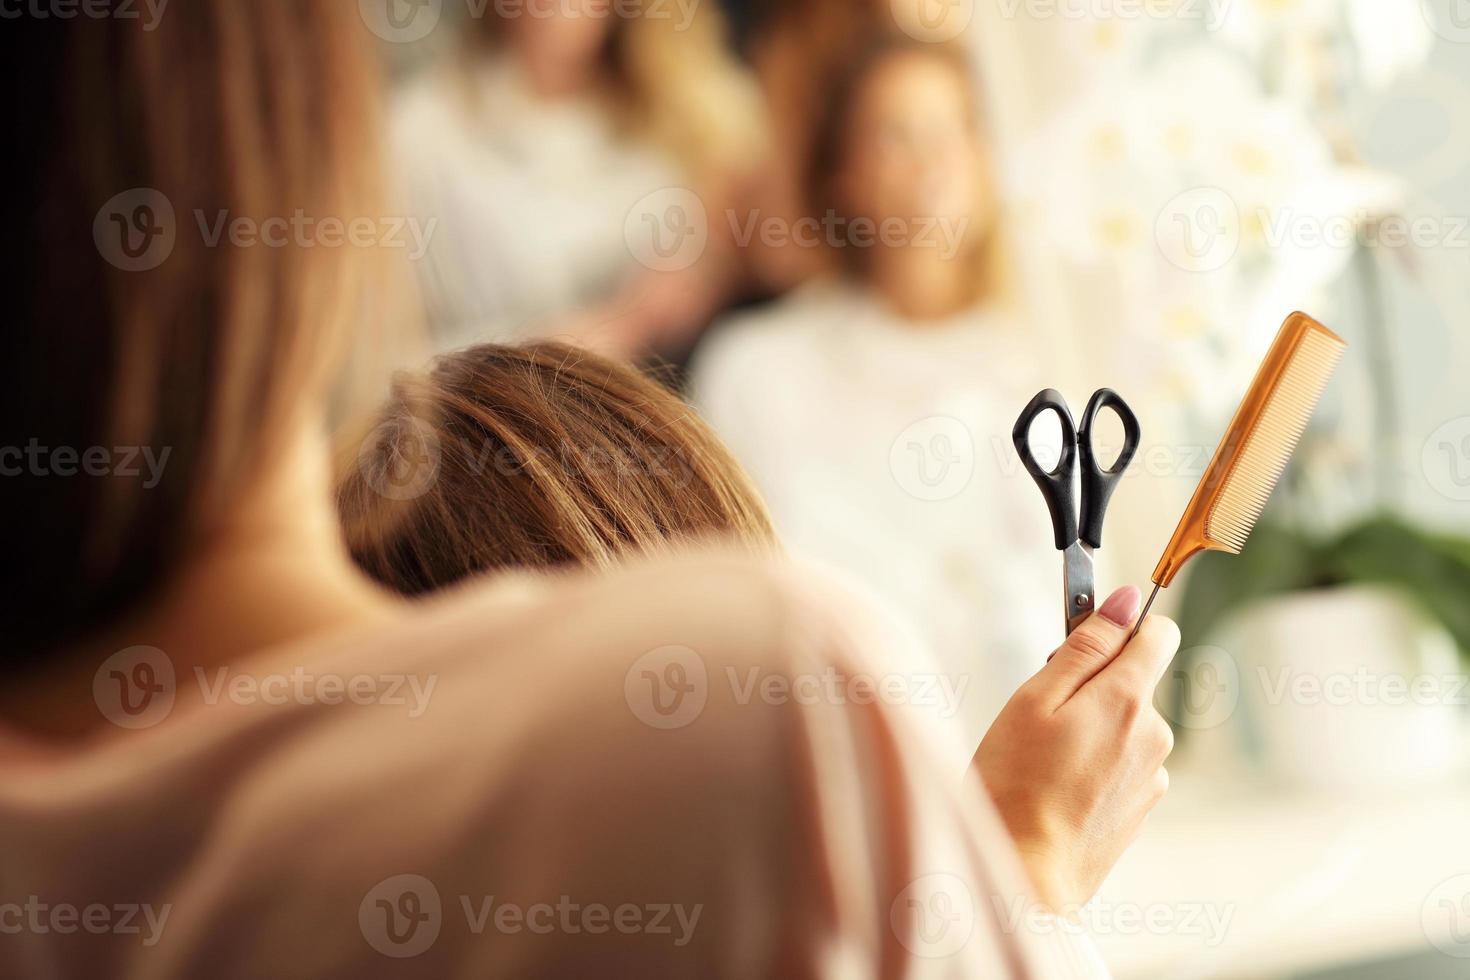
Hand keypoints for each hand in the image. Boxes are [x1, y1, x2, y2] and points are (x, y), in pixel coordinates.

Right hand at [972, 586, 1179, 909]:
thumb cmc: (1015, 785)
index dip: (1120, 626)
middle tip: (1039, 713)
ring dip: (1090, 727)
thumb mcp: (1036, 698)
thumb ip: (1086, 645)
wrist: (1025, 875)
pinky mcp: (1141, 806)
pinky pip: (1121, 762)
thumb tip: (1126, 601)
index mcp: (1128, 699)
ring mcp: (1152, 774)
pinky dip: (1093, 764)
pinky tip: (1057, 787)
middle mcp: (1154, 733)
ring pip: (1123, 724)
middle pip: (1132, 680)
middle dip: (1091, 684)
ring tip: (1042, 759)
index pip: (1158, 632)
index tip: (1083, 639)